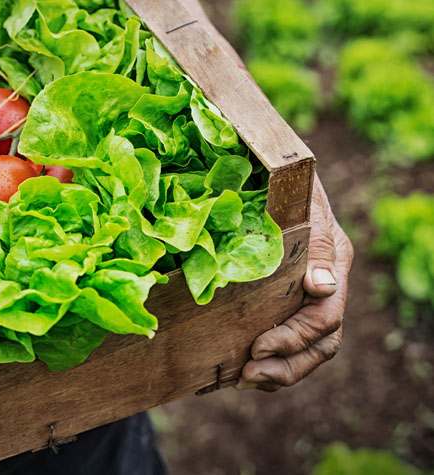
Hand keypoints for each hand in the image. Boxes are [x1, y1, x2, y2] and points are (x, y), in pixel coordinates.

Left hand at [236, 176, 352, 390]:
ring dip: (275, 372)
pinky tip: (229, 372)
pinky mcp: (280, 298)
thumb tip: (322, 286)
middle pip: (320, 344)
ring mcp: (303, 294)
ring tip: (240, 380)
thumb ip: (313, 242)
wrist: (267, 165)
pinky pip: (281, 342)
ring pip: (306, 350)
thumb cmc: (284, 178)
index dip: (294, 339)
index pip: (326, 317)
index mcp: (332, 261)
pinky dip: (260, 361)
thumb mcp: (300, 201)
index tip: (257, 346)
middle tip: (247, 375)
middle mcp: (323, 284)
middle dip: (286, 366)